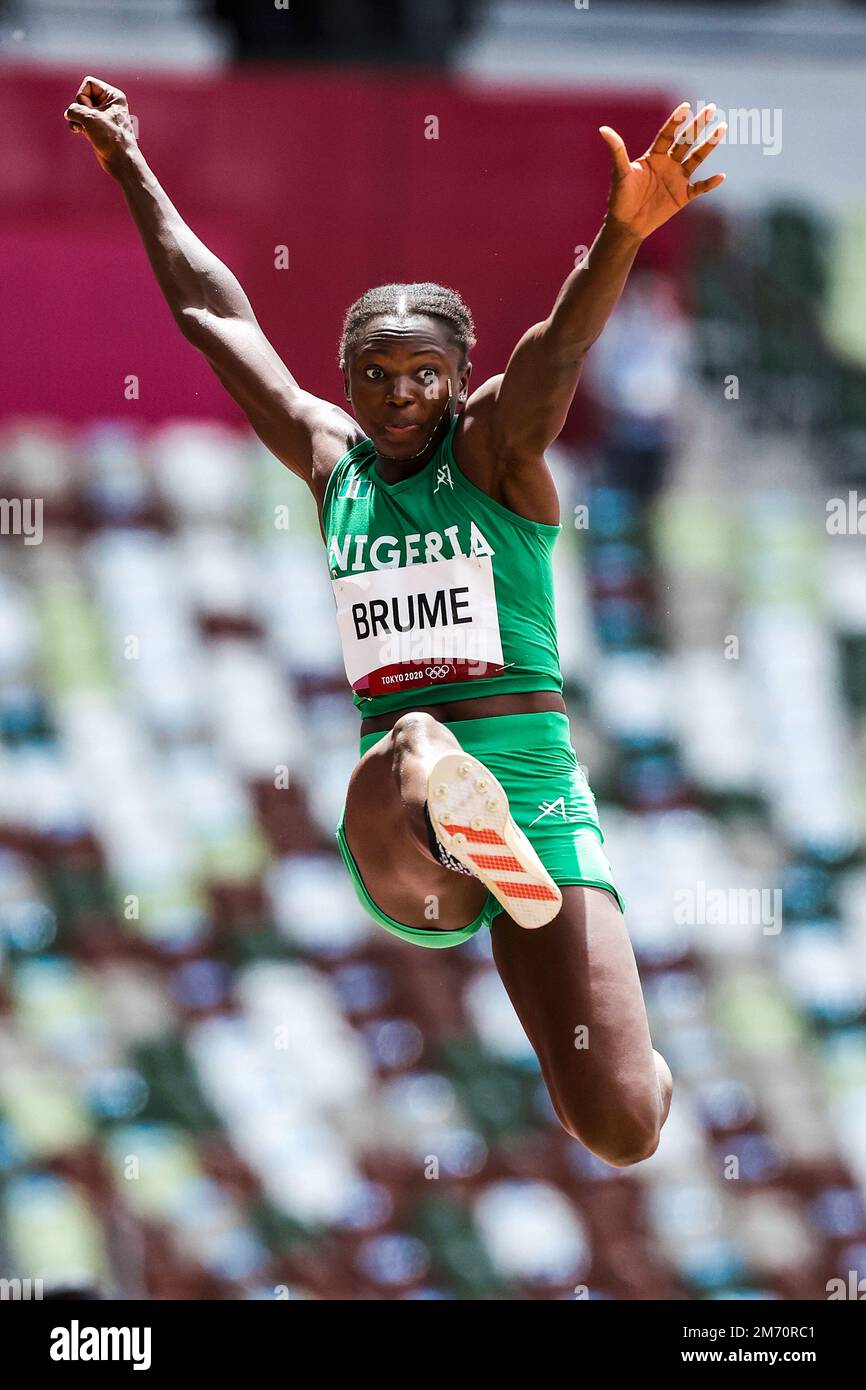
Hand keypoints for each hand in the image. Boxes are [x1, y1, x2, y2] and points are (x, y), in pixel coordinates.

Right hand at [64, 75, 138, 174]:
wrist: (121, 161)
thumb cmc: (111, 138)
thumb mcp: (89, 118)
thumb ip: (74, 109)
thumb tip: (69, 113)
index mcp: (113, 95)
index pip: (89, 83)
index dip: (84, 96)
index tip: (92, 110)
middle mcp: (108, 103)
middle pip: (83, 96)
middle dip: (81, 108)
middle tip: (90, 121)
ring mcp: (101, 116)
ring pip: (80, 109)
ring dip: (76, 117)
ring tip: (81, 127)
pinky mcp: (96, 127)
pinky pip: (80, 119)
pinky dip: (76, 124)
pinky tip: (77, 130)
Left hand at [599, 102, 725, 240]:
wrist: (627, 224)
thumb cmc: (621, 198)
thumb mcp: (620, 173)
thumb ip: (617, 150)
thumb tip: (603, 129)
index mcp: (654, 156)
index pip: (668, 134)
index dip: (676, 121)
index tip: (686, 107)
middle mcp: (668, 163)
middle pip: (686, 141)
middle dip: (698, 125)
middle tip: (712, 108)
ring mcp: (677, 179)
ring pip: (696, 158)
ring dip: (709, 145)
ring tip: (722, 128)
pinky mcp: (683, 196)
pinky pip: (700, 188)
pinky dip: (710, 184)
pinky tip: (721, 176)